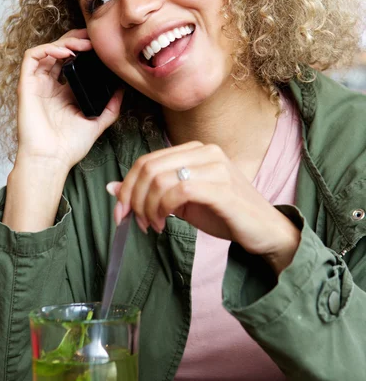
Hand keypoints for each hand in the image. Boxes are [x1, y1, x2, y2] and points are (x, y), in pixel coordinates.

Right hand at [16, 29, 122, 171]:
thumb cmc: (69, 147)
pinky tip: (64, 52)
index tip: (100, 46)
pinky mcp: (27, 85)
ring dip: (64, 42)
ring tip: (81, 46)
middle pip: (59, 51)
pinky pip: (32, 57)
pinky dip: (47, 49)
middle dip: (76, 40)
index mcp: (65, 92)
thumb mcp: (97, 122)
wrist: (51, 160)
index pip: (72, 62)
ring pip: (46, 50)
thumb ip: (110, 107)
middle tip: (92, 39)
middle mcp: (50, 85)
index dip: (84, 50)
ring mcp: (38, 84)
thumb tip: (122, 90)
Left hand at [107, 142, 299, 273]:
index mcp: (196, 150)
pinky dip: (163, 210)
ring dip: (148, 207)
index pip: (147, 160)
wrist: (265, 230)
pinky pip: (179, 191)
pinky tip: (164, 224)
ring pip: (160, 179)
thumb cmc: (225, 214)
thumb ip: (152, 191)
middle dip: (133, 198)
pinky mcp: (222, 187)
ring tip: (152, 226)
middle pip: (149, 168)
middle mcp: (206, 152)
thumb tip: (113, 188)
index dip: (127, 186)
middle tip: (135, 222)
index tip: (121, 211)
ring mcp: (216, 167)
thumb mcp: (182, 201)